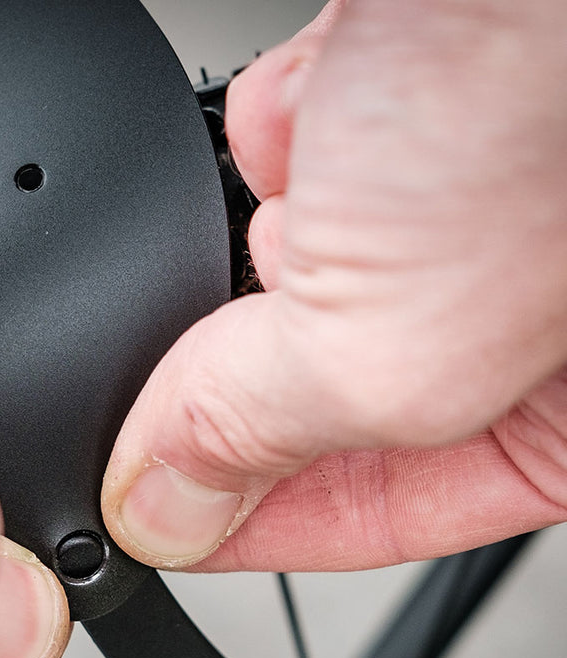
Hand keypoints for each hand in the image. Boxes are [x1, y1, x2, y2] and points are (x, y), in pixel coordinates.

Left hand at [102, 0, 566, 571]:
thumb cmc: (547, 92)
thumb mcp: (392, 346)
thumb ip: (262, 441)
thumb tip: (170, 509)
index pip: (381, 517)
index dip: (259, 529)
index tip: (166, 525)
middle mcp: (524, 313)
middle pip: (330, 401)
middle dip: (264, 362)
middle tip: (241, 328)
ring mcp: (465, 209)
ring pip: (300, 283)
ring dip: (272, 240)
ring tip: (312, 184)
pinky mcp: (408, 116)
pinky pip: (294, 172)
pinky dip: (280, 143)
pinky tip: (313, 108)